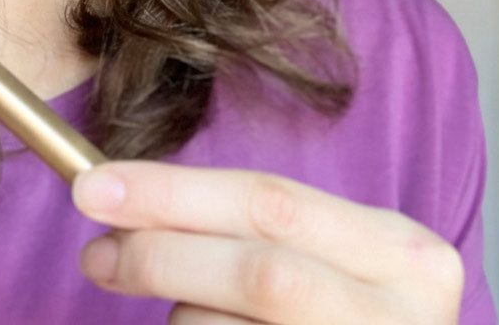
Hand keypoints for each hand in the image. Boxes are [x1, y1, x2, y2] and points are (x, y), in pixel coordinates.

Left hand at [72, 161, 462, 323]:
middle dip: (163, 255)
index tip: (92, 188)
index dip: (173, 192)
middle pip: (260, 273)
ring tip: (183, 319)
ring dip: (185, 322)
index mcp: (405, 255)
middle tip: (96, 254)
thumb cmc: (341, 319)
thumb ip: (247, 231)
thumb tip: (118, 200)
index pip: (271, 202)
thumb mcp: (326, 265)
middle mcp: (406, 318)